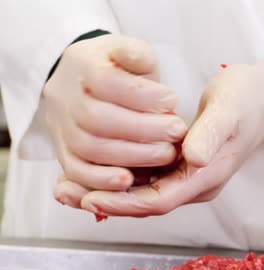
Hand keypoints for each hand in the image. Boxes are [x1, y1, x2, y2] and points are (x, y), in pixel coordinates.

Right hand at [44, 34, 186, 198]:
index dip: (142, 94)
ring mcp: (62, 130)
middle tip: (177, 132)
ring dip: (131, 155)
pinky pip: (76, 172)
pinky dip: (101, 180)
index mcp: (81, 67)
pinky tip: (129, 182)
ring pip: (90, 148)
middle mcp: (66, 100)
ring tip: (166, 155)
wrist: (77, 85)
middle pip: (98, 119)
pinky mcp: (63, 154)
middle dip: (143, 129)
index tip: (173, 101)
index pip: (107, 81)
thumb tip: (143, 60)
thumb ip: (136, 54)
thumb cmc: (113, 70)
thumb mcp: (124, 51)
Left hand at [69, 63, 263, 216]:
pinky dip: (110, 176)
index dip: (124, 203)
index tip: (91, 198)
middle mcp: (189, 184)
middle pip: (140, 203)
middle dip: (103, 200)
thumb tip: (192, 156)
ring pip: (134, 192)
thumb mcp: (231, 111)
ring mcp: (178, 176)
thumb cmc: (246, 102)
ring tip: (64, 186)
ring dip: (100, 191)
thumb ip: (211, 135)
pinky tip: (84, 172)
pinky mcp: (169, 165)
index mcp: (204, 179)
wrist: (256, 99)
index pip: (159, 201)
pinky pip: (136, 178)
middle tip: (65, 193)